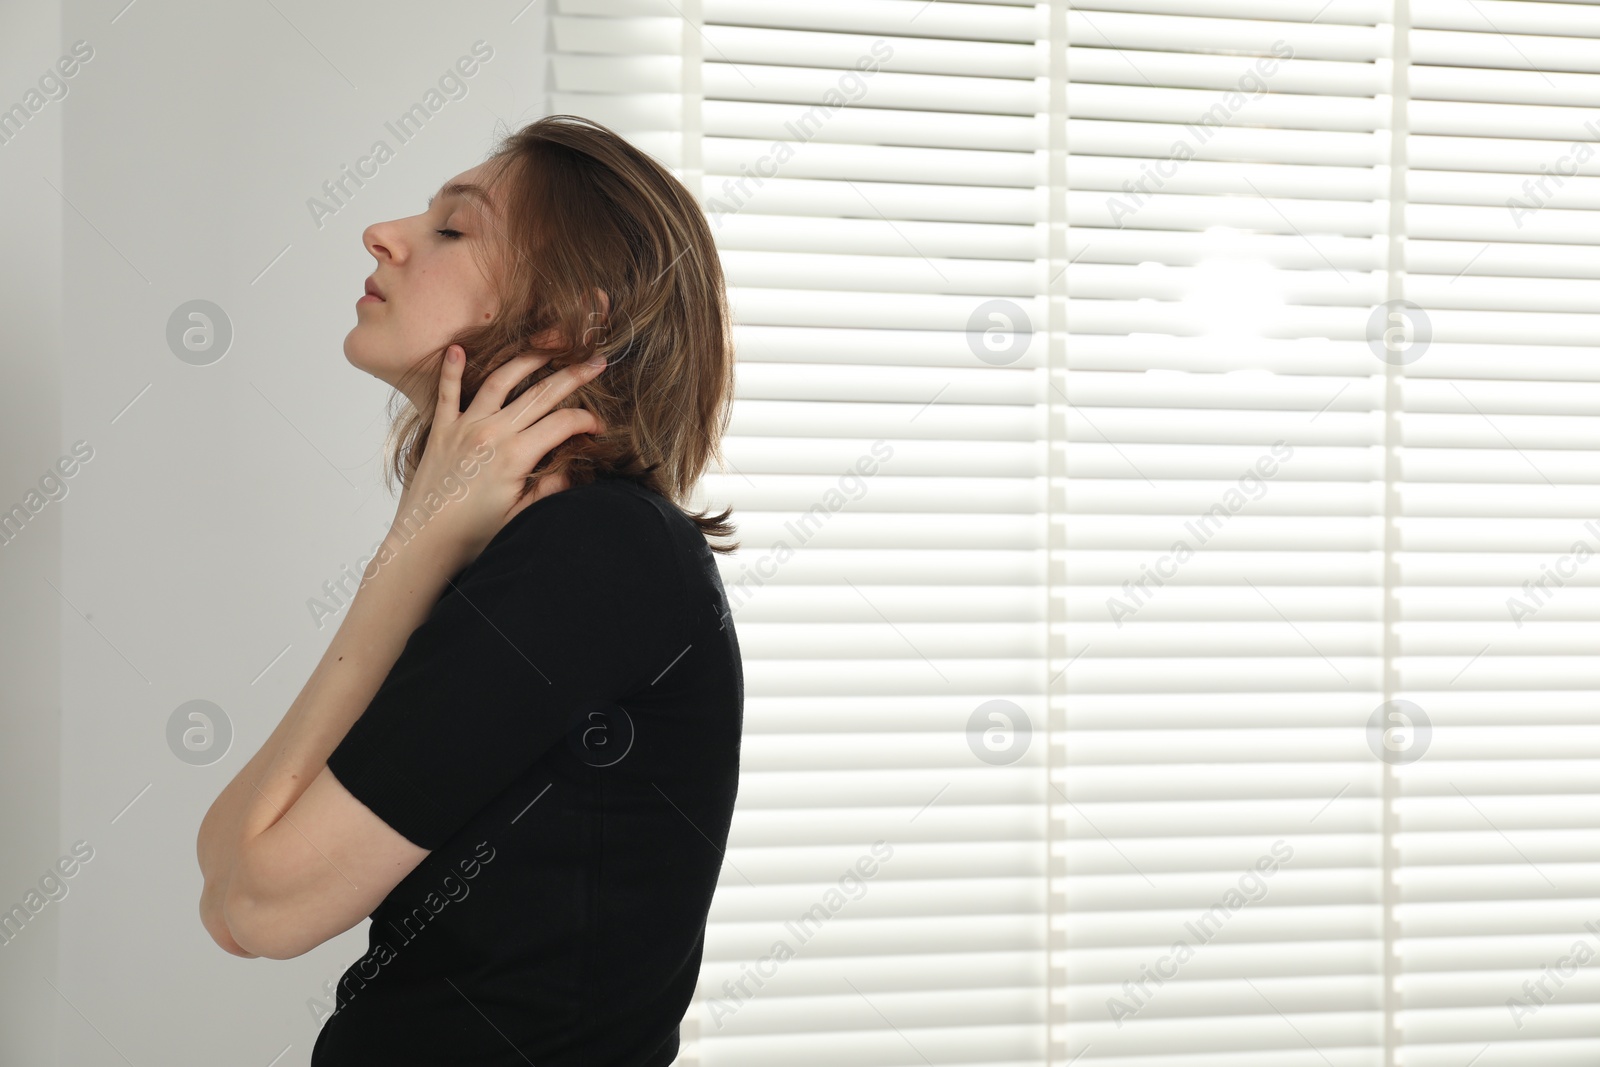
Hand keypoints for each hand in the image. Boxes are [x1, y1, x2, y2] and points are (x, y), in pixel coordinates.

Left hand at [391, 344, 605, 572]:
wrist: (424, 542)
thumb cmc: (473, 536)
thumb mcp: (521, 518)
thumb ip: (549, 489)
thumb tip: (571, 468)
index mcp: (516, 456)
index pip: (563, 424)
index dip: (587, 422)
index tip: (598, 429)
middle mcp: (492, 433)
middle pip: (541, 393)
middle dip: (574, 376)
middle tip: (596, 363)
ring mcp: (464, 427)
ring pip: (501, 380)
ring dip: (528, 359)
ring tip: (547, 347)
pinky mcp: (441, 429)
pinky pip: (447, 391)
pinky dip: (452, 369)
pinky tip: (458, 349)